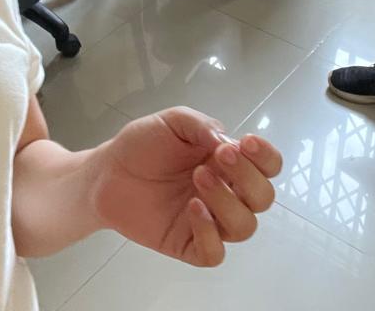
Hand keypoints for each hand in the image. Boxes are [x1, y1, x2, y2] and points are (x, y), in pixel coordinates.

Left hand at [91, 107, 282, 266]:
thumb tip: (227, 140)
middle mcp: (226, 192)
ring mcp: (209, 220)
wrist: (106, 172)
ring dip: (228, 202)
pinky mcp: (188, 243)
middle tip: (217, 158)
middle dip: (247, 177)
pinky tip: (192, 209)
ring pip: (244, 227)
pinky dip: (210, 234)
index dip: (266, 157)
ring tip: (199, 178)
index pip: (268, 166)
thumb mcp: (173, 121)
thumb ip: (202, 125)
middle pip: (263, 198)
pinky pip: (214, 253)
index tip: (247, 142)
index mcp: (228, 163)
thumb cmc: (142, 146)